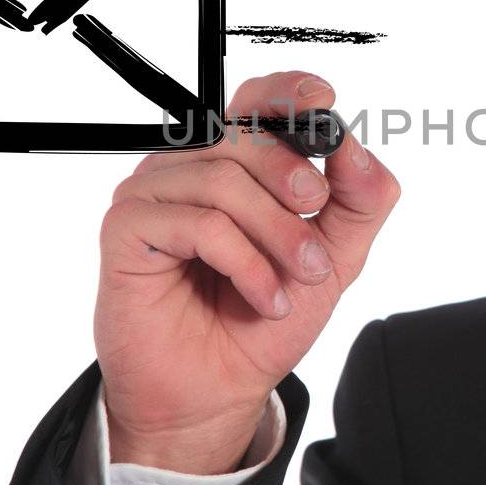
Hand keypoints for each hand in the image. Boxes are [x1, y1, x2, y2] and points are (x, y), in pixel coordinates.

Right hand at [94, 71, 400, 473]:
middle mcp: (188, 167)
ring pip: (224, 182)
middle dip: (294, 184)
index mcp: (232, 162)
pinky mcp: (127, 228)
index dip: (287, 93)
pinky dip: (245, 264)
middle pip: (244, 136)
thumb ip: (357, 203)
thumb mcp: (333, 260)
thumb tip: (357, 150)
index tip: (324, 103)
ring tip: (296, 281)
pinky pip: (199, 224)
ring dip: (277, 236)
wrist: (218, 391)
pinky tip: (263, 298)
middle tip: (319, 227)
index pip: (254, 100)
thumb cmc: (261, 321)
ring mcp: (152, 193)